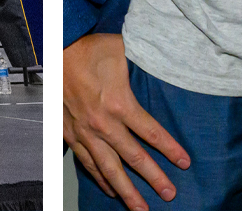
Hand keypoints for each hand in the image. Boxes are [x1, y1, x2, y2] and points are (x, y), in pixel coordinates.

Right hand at [65, 33, 188, 207]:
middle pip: (133, 158)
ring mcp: (84, 131)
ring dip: (125, 189)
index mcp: (119, 104)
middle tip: (169, 193)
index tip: (184, 163)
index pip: (151, 133)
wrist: (57, 46)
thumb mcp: (123, 51)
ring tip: (139, 207)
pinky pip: (86, 161)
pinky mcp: (69, 132)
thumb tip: (166, 62)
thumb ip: (144, 64)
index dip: (170, 149)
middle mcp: (102, 123)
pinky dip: (99, 177)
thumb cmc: (89, 47)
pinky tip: (109, 188)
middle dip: (154, 178)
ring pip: (108, 168)